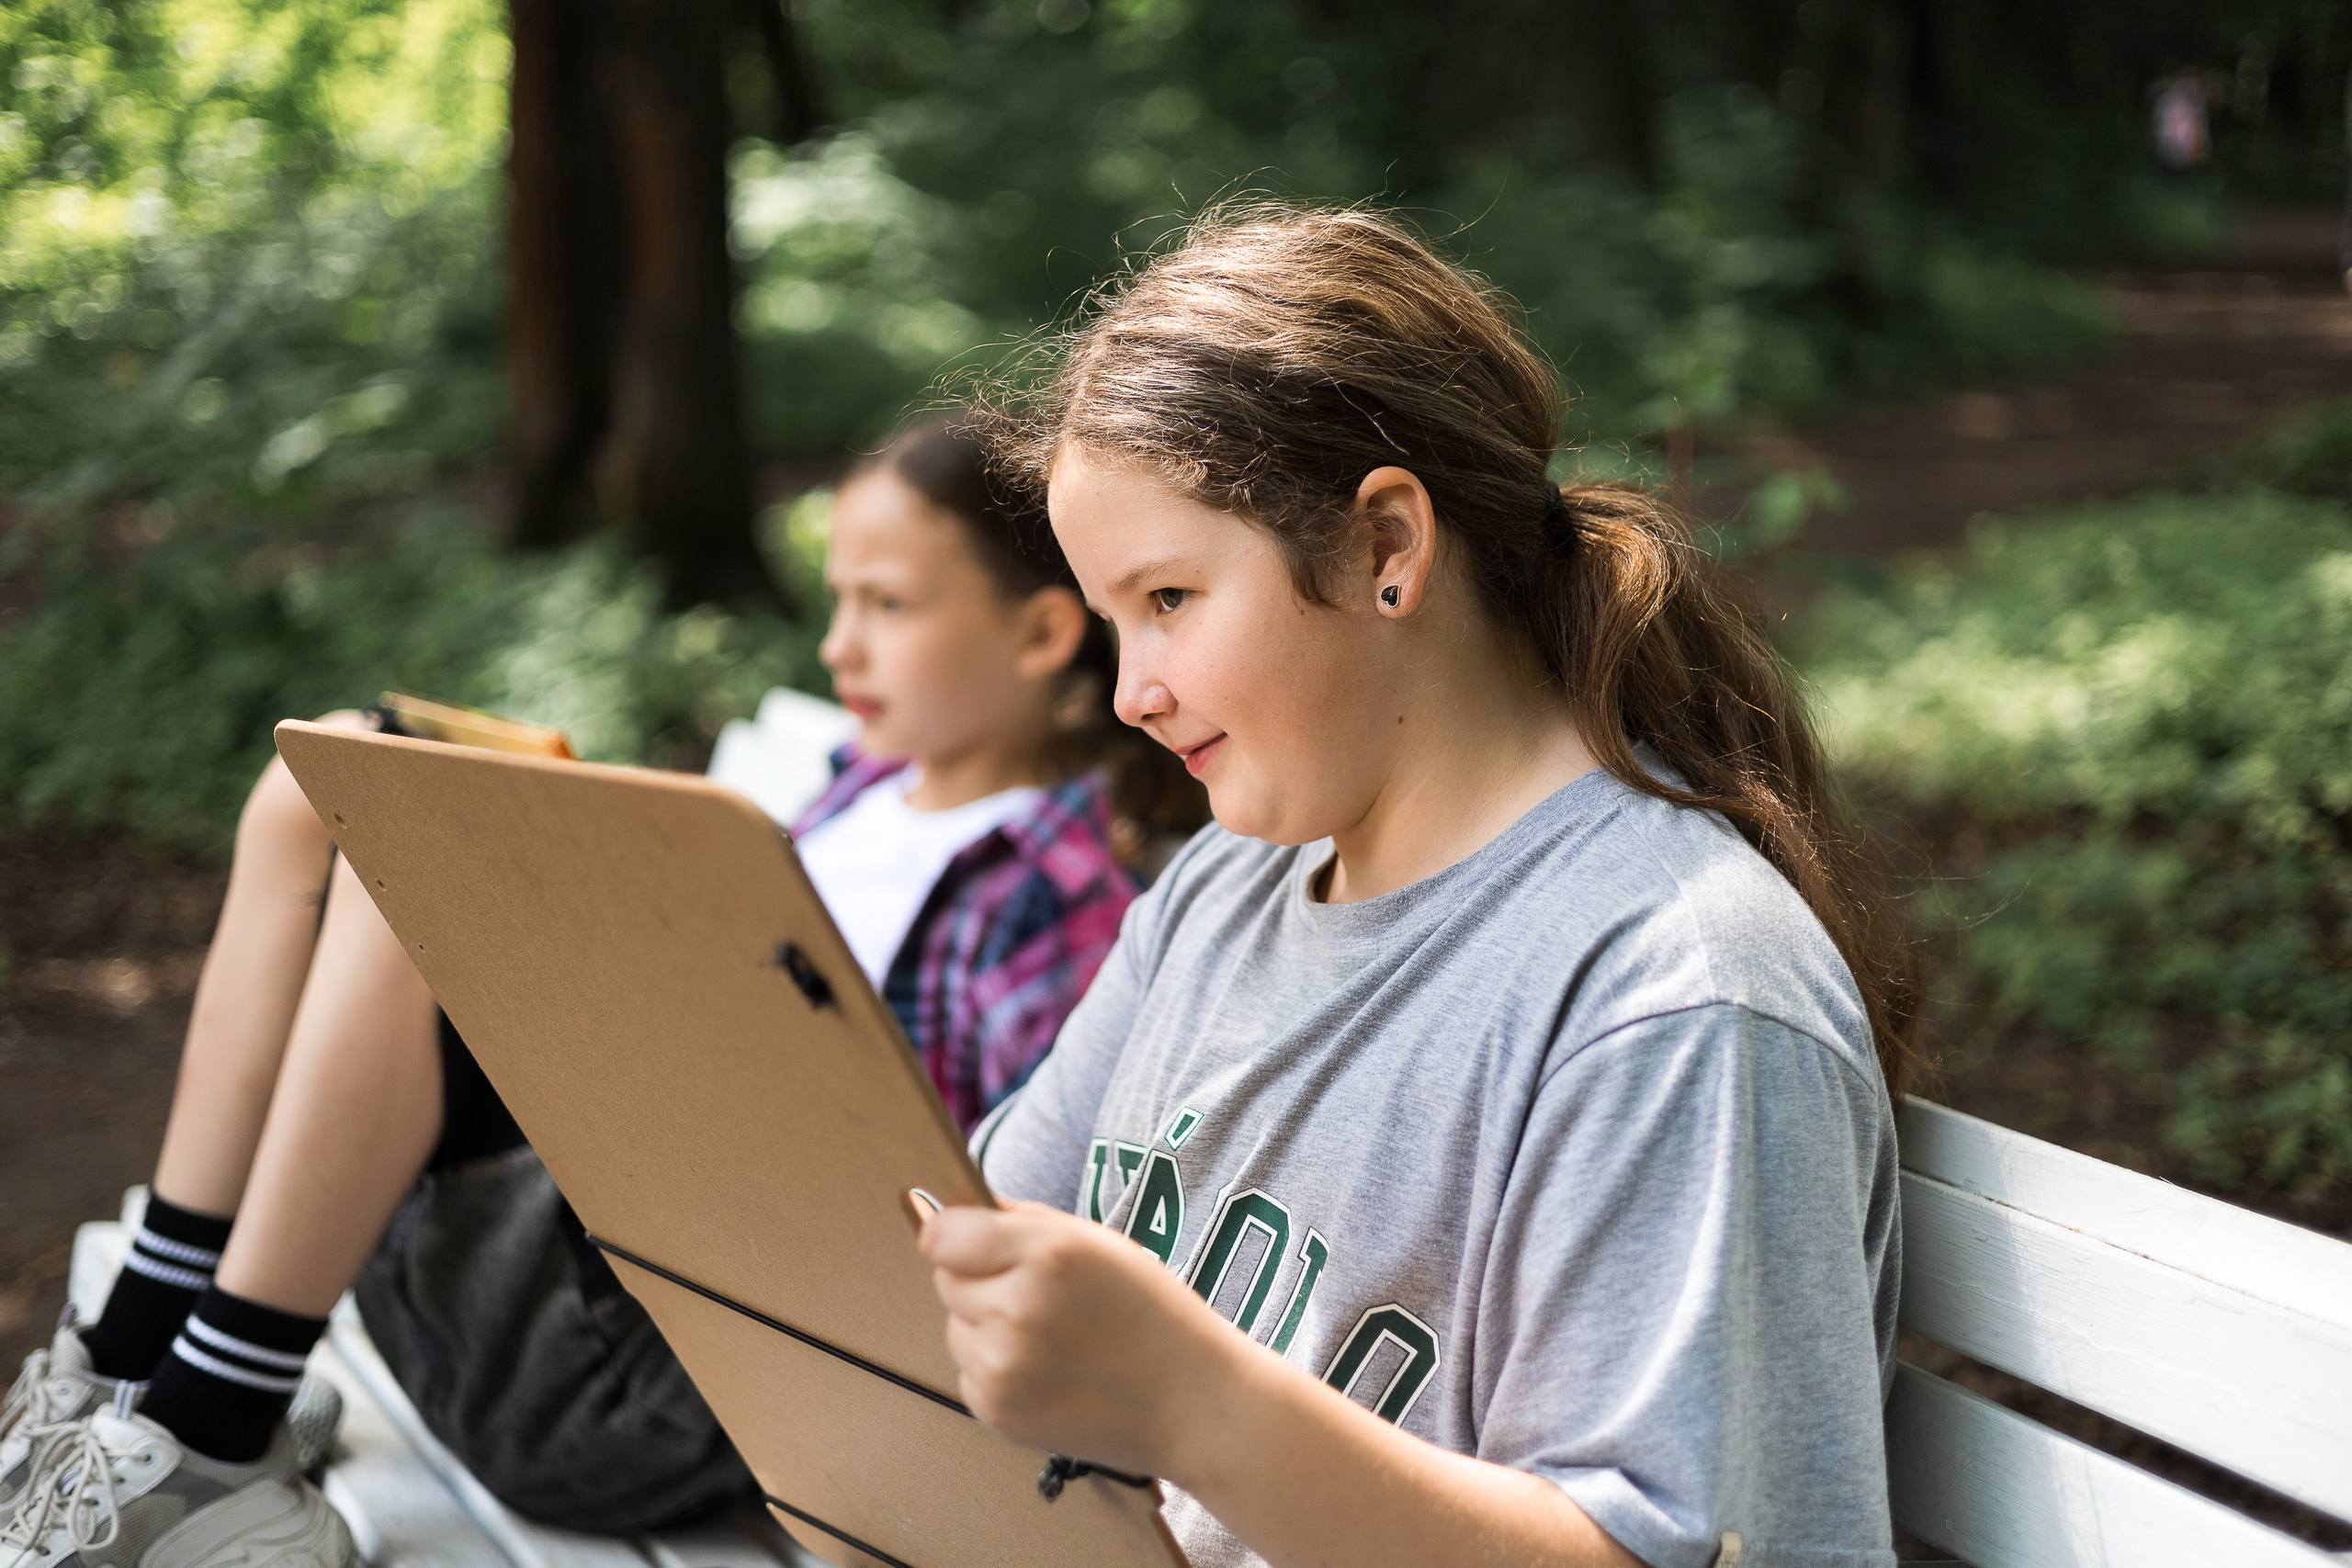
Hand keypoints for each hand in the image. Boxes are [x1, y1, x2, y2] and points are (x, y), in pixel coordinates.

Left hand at [917, 1199, 1240, 1476]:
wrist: (1190, 1402)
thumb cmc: (1150, 1314)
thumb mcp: (1098, 1243)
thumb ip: (1023, 1222)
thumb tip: (950, 1212)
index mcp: (1049, 1253)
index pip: (944, 1234)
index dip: (948, 1232)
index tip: (959, 1237)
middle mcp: (1019, 1308)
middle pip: (946, 1278)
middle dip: (978, 1279)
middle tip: (1037, 1294)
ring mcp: (1005, 1365)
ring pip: (955, 1327)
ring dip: (986, 1327)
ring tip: (1051, 1338)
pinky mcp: (998, 1410)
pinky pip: (969, 1373)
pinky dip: (996, 1370)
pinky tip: (1048, 1372)